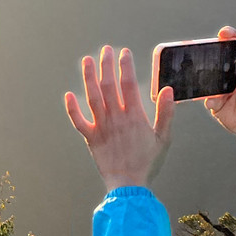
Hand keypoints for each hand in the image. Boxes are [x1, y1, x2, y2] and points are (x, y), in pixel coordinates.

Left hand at [65, 46, 176, 192]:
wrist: (129, 186)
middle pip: (109, 85)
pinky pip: (78, 121)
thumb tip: (168, 90)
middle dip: (106, 65)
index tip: (124, 53)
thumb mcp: (164, 138)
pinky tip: (68, 94)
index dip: (126, 66)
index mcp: (134, 116)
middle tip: (105, 49)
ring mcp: (102, 127)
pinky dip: (72, 108)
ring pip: (93, 97)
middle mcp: (116, 118)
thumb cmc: (148, 162)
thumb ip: (166, 113)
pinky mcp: (90, 138)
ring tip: (87, 61)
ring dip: (89, 78)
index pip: (129, 84)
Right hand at [203, 27, 235, 151]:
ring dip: (203, 77)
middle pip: (215, 60)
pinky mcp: (216, 104)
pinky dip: (208, 98)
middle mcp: (230, 75)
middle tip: (202, 50)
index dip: (227, 37)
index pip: (233, 46)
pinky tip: (213, 100)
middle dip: (207, 54)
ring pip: (207, 78)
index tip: (222, 33)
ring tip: (202, 76)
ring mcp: (221, 89)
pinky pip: (207, 98)